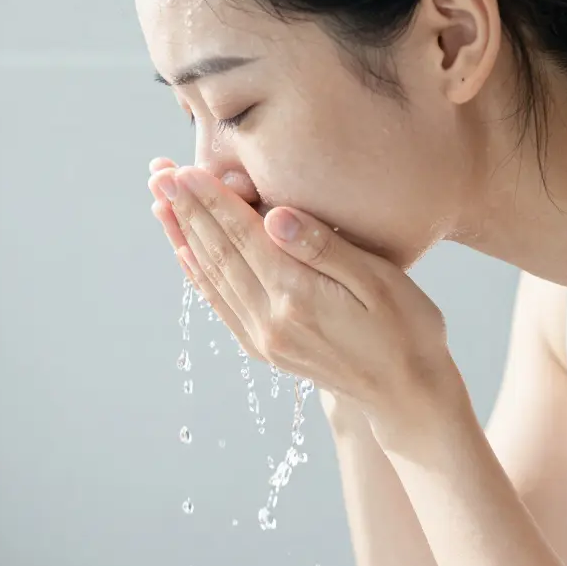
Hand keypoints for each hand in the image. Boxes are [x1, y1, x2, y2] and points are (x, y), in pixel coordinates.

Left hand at [147, 158, 468, 445]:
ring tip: (160, 203)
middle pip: (218, 253)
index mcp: (298, 295)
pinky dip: (198, 273)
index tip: (183, 169)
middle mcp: (270, 319)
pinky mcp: (262, 347)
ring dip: (183, 236)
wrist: (407, 396)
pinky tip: (184, 251)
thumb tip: (275, 215)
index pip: (242, 236)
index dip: (211, 199)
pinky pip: (219, 303)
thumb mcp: (380, 281)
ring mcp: (262, 337)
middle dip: (186, 210)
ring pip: (211, 276)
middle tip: (159, 174)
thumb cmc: (407, 329)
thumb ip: (324, 247)